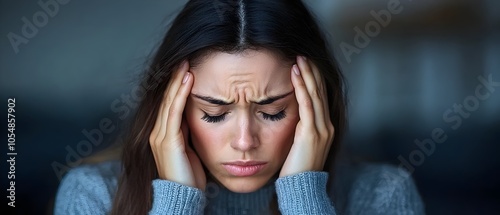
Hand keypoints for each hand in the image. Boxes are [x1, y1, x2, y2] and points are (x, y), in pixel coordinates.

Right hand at [149, 61, 205, 189]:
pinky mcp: (167, 140)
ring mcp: (160, 136)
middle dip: (176, 78)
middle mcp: (157, 132)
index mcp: (163, 134)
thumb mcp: (190, 148)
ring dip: (178, 81)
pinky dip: (180, 94)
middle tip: (185, 58)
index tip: (187, 68)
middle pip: (166, 98)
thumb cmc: (190, 176)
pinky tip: (188, 80)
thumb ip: (189, 132)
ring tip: (187, 64)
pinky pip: (174, 112)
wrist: (184, 196)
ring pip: (169, 102)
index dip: (177, 85)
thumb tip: (198, 116)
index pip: (169, 103)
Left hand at [279, 56, 334, 176]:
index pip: (320, 97)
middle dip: (312, 72)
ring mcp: (322, 129)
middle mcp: (327, 125)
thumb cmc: (296, 169)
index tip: (305, 64)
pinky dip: (301, 87)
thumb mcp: (300, 144)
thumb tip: (291, 115)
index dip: (314, 79)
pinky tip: (295, 75)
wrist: (301, 187)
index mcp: (325, 128)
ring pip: (315, 95)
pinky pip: (307, 105)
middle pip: (320, 92)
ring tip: (299, 59)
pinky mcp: (311, 133)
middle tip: (302, 54)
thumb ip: (300, 128)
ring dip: (307, 75)